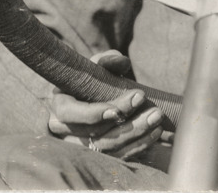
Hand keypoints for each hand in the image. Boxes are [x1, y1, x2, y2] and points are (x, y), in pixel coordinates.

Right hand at [46, 50, 167, 159]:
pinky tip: (155, 132)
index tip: (120, 108)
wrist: (91, 97)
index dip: (95, 113)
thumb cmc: (92, 79)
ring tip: (157, 118)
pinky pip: (117, 157)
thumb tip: (121, 62)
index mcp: (60, 106)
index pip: (72, 114)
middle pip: (94, 134)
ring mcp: (80, 147)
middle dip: (126, 122)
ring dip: (136, 135)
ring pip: (107, 148)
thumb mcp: (97, 66)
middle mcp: (65, 131)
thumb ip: (107, 60)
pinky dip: (138, 146)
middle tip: (152, 109)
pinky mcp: (97, 157)